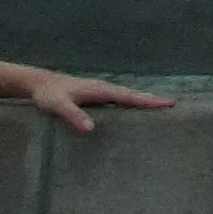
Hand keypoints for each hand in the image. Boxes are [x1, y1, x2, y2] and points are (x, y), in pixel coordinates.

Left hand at [21, 69, 175, 132]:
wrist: (39, 84)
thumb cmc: (48, 95)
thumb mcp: (59, 105)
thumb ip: (73, 115)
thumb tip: (92, 129)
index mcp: (100, 90)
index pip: (129, 96)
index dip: (148, 101)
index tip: (168, 103)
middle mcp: (104, 89)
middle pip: (133, 94)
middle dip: (152, 99)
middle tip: (173, 105)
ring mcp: (100, 92)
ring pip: (127, 97)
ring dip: (143, 101)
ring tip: (159, 108)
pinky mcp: (95, 97)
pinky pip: (119, 100)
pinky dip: (130, 103)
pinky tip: (132, 112)